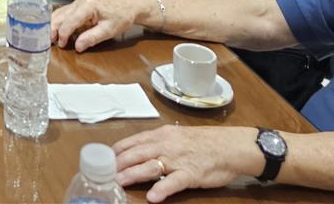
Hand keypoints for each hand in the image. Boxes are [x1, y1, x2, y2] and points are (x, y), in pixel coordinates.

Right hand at [50, 0, 142, 51]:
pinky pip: (65, 13)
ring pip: (60, 13)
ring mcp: (78, 2)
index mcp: (87, 6)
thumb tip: (77, 46)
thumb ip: (91, 38)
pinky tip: (58, 31)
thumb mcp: (108, 31)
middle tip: (49, 42)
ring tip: (51, 38)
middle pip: (60, 16)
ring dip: (54, 25)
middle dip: (53, 29)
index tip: (62, 45)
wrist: (128, 7)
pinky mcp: (79, 5)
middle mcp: (80, 1)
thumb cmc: (121, 17)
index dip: (63, 35)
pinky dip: (59, 22)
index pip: (69, 22)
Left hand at [113, 126, 259, 201]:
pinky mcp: (191, 174)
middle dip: (118, 164)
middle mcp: (166, 145)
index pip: (132, 141)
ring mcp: (178, 159)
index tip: (103, 159)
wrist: (230, 146)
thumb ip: (158, 143)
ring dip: (132, 174)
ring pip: (150, 166)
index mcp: (161, 135)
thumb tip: (138, 150)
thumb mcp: (177, 136)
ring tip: (119, 182)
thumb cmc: (204, 142)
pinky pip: (174, 182)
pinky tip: (152, 197)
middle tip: (103, 173)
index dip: (116, 151)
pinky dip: (162, 189)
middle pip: (136, 153)